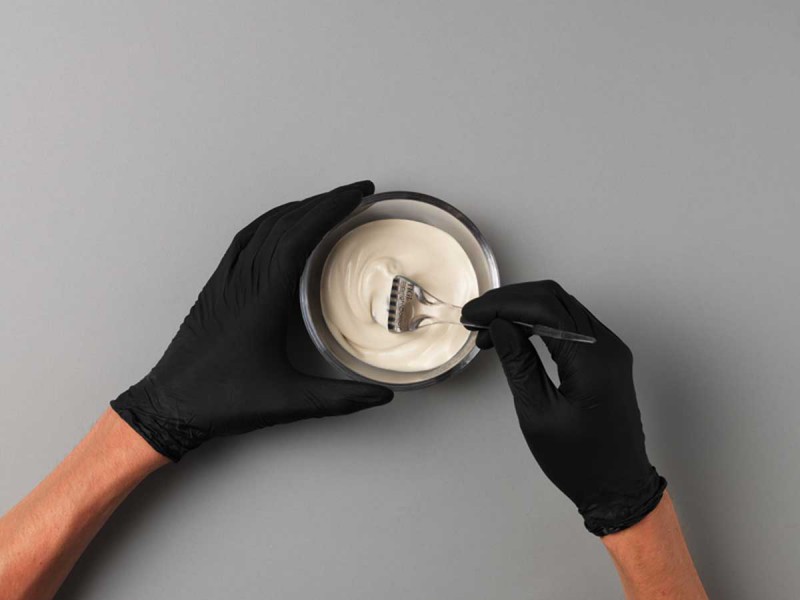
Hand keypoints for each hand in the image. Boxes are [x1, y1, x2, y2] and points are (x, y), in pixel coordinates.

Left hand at [112, 181, 392, 460]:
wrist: (171, 403)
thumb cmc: (225, 400)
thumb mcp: (289, 402)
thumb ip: (339, 399)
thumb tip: (383, 396)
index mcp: (264, 299)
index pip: (300, 238)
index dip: (330, 209)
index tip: (358, 195)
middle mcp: (244, 280)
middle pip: (286, 224)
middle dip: (323, 202)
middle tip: (356, 194)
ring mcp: (226, 280)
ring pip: (264, 227)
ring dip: (297, 208)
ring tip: (327, 203)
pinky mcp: (216, 286)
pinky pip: (244, 240)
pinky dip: (268, 222)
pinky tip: (281, 222)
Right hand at [462, 281, 664, 534]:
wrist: (618, 487)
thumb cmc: (579, 461)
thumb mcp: (537, 413)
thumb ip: (518, 364)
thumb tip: (500, 325)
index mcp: (592, 360)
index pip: (543, 309)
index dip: (502, 305)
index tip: (471, 316)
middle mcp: (607, 346)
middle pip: (553, 299)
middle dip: (509, 302)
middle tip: (475, 318)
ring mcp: (610, 349)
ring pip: (561, 306)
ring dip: (522, 310)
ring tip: (487, 330)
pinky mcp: (606, 357)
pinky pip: (569, 324)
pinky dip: (538, 322)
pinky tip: (513, 336)